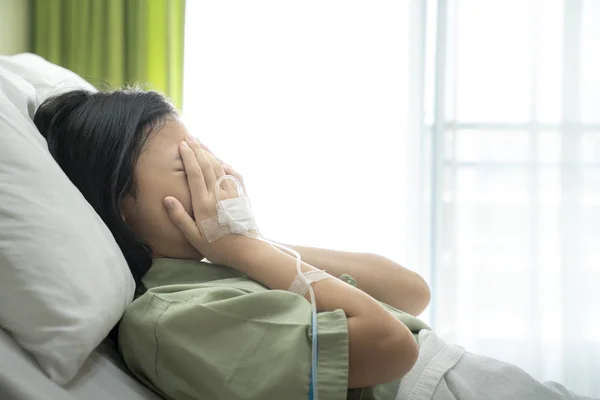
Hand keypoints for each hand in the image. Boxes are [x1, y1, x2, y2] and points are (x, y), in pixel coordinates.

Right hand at [164, 138, 254, 265]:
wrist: (247, 249)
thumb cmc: (218, 247)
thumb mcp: (194, 237)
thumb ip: (180, 217)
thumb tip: (167, 199)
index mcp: (204, 204)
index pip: (195, 173)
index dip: (188, 157)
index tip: (182, 145)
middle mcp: (218, 195)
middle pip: (207, 165)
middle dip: (198, 150)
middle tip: (189, 138)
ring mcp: (231, 193)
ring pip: (219, 167)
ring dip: (210, 153)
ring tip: (201, 144)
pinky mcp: (241, 195)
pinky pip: (233, 174)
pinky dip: (224, 164)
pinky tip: (219, 161)